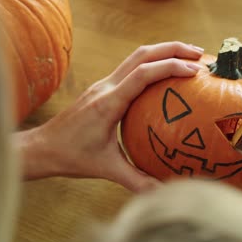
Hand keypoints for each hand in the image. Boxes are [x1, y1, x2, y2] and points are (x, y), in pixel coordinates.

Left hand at [15, 42, 203, 191]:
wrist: (42, 147)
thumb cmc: (71, 157)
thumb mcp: (106, 169)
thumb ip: (137, 180)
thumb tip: (164, 192)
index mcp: (108, 102)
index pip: (143, 74)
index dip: (170, 67)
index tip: (195, 70)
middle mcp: (106, 86)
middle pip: (142, 54)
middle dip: (172, 48)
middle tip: (200, 53)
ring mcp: (103, 85)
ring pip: (135, 57)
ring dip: (162, 52)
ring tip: (187, 57)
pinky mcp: (102, 89)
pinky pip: (130, 69)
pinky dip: (151, 64)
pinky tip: (163, 77)